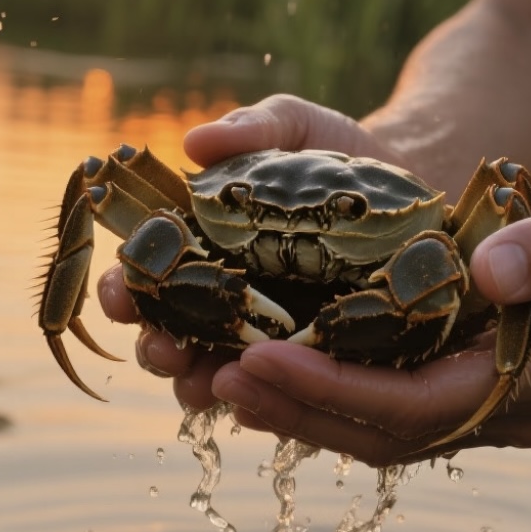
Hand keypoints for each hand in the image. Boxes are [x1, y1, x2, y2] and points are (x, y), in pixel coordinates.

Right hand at [96, 94, 403, 410]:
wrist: (408, 180)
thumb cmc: (333, 151)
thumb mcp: (292, 126)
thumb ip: (249, 128)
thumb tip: (196, 140)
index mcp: (199, 241)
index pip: (146, 272)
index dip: (125, 287)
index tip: (122, 293)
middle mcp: (219, 292)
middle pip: (169, 332)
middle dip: (158, 347)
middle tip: (166, 350)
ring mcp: (263, 328)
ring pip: (213, 371)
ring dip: (199, 384)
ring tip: (207, 386)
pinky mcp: (310, 352)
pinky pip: (279, 388)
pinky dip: (264, 399)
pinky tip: (260, 405)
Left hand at [101, 138, 530, 461]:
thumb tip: (486, 269)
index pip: (421, 405)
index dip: (338, 389)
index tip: (263, 355)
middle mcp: (501, 412)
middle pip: (385, 434)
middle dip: (299, 408)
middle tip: (215, 374)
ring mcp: (479, 410)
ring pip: (377, 434)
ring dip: (300, 411)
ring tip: (223, 378)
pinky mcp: (458, 392)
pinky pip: (383, 411)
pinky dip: (325, 397)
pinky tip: (273, 370)